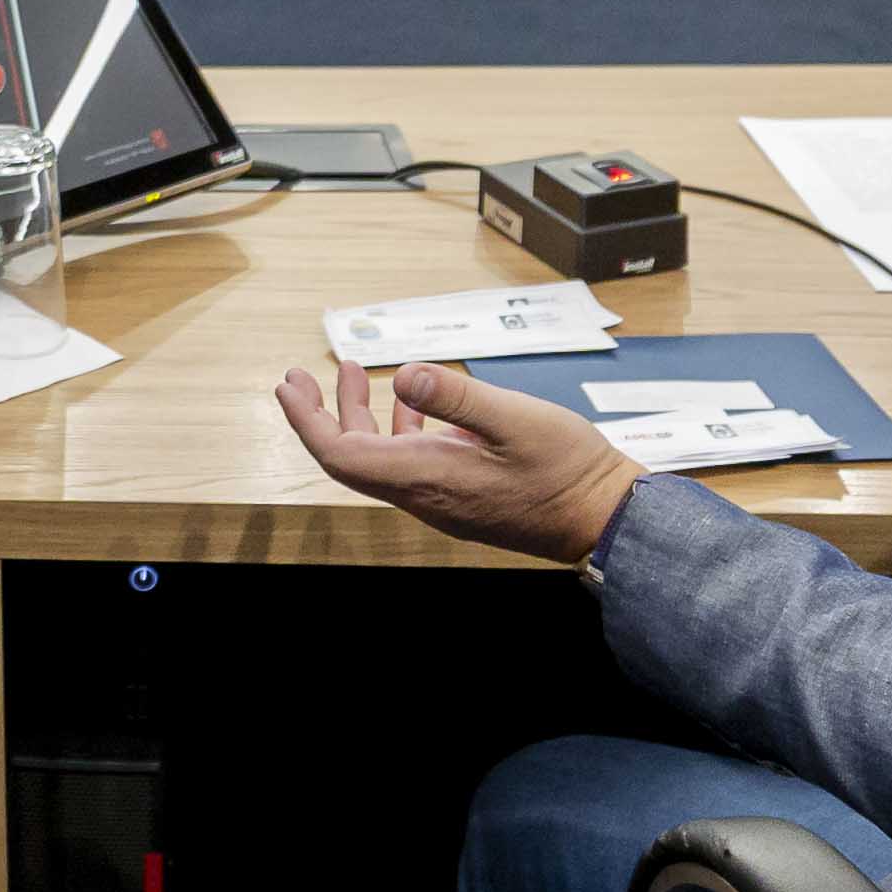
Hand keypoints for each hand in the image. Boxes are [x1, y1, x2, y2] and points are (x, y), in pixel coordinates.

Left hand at [275, 357, 641, 567]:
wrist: (605, 520)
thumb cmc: (567, 470)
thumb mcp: (515, 420)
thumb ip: (457, 396)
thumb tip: (405, 373)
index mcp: (426, 478)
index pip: (341, 456)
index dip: (306, 421)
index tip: (287, 385)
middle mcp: (425, 494)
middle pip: (352, 457)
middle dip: (321, 414)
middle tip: (299, 375)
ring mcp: (443, 498)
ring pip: (382, 458)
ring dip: (360, 415)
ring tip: (352, 372)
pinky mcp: (462, 495)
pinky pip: (413, 461)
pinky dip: (401, 426)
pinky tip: (415, 400)